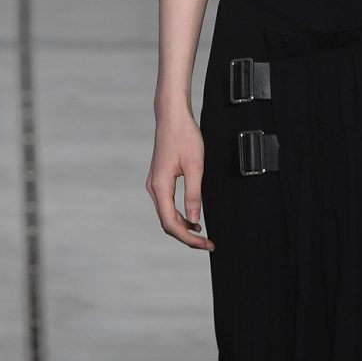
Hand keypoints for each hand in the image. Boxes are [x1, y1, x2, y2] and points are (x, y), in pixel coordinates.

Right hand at [147, 107, 212, 249]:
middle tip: (207, 243)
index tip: (205, 244)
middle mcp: (154, 188)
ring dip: (183, 227)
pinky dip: (179, 215)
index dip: (188, 238)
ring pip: (166, 215)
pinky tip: (193, 219)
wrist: (172, 116)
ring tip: (203, 234)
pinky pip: (167, 205)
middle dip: (187, 236)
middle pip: (167, 222)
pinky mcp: (159, 180)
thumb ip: (194, 194)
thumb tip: (193, 219)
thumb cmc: (184, 136)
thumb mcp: (195, 166)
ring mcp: (155, 184)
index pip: (171, 223)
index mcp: (161, 186)